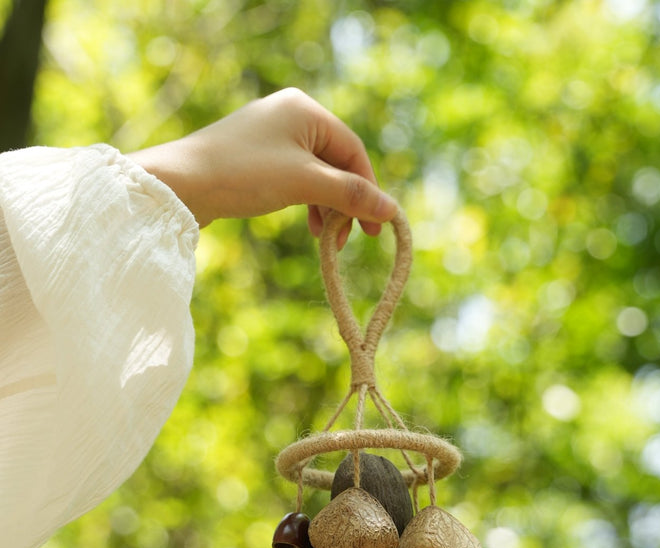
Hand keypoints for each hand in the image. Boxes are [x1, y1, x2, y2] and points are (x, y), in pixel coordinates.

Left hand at [129, 88, 396, 242]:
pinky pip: (295, 179)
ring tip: (325, 239)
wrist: (180, 185)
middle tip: (346, 239)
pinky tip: (308, 226)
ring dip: (326, 208)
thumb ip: (350, 194)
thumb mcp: (304, 184)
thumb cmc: (243, 175)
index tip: (373, 229)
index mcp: (305, 109)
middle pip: (336, 162)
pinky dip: (306, 203)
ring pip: (316, 174)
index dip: (367, 190)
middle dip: (344, 203)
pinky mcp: (255, 157)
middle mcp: (290, 115)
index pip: (353, 151)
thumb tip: (391, 210)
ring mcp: (270, 136)